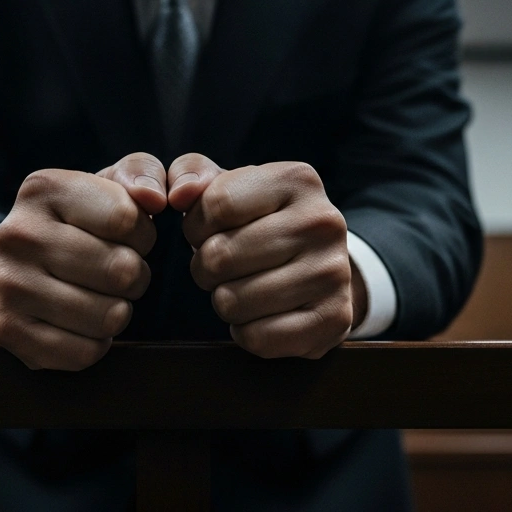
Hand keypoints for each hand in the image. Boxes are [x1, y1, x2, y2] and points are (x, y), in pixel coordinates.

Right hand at [0, 153, 166, 370]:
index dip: (143, 234)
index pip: (127, 219)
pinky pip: (86, 352)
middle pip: (121, 270)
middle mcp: (17, 233)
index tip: (128, 236)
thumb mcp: (112, 185)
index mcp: (43, 188)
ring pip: (109, 316)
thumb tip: (155, 198)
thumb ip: (142, 173)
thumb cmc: (83, 223)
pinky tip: (82, 323)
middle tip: (117, 271)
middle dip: (135, 275)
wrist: (21, 267)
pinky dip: (97, 343)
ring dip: (119, 311)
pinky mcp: (8, 331)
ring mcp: (8, 285)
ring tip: (100, 295)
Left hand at [168, 154, 357, 358]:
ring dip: (225, 300)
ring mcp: (333, 273)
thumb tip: (178, 194)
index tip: (209, 231)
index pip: (216, 204)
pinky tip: (262, 314)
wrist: (320, 267)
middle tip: (224, 267)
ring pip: (232, 301)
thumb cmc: (259, 223)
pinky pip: (257, 338)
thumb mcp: (227, 185)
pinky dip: (246, 332)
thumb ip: (191, 173)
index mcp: (297, 180)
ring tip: (245, 287)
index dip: (196, 226)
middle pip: (219, 256)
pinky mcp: (333, 321)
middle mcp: (323, 222)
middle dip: (206, 266)